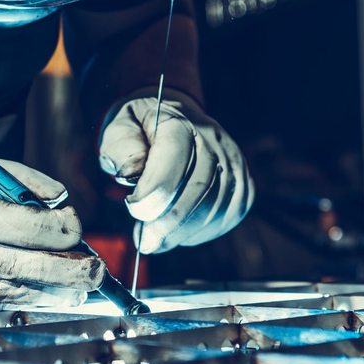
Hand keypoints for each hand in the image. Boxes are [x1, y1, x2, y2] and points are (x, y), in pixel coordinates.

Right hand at [0, 162, 105, 316]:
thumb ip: (19, 179)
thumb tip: (62, 199)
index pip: (9, 221)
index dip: (49, 228)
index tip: (76, 226)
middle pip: (15, 265)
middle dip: (64, 270)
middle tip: (97, 270)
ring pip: (10, 292)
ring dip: (53, 290)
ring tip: (83, 284)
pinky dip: (29, 301)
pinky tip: (51, 295)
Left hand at [99, 90, 253, 253]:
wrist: (174, 120)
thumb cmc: (141, 130)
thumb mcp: (120, 128)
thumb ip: (121, 148)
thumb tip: (129, 174)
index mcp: (178, 121)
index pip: (174, 154)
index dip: (156, 188)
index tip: (135, 210)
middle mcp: (213, 138)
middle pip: (200, 184)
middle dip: (170, 221)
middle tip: (146, 242)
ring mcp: (233, 160)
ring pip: (217, 204)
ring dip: (185, 231)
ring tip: (157, 239)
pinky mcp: (243, 182)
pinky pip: (230, 214)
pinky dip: (204, 231)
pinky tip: (181, 233)